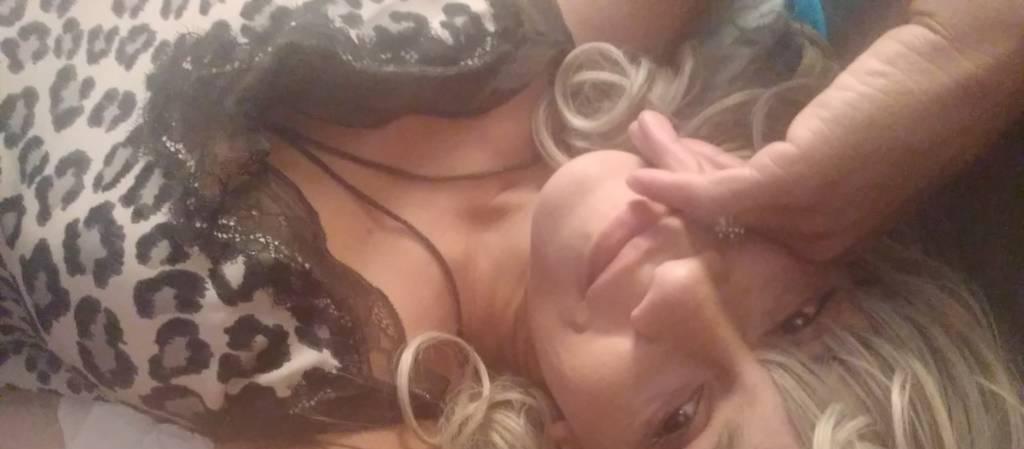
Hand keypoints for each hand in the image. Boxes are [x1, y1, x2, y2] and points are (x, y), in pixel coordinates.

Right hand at [625, 0, 1023, 260]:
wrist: (950, 71)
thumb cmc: (908, 101)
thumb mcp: (843, 150)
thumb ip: (802, 169)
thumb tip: (755, 168)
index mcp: (831, 236)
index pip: (752, 222)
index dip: (708, 192)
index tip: (679, 165)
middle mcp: (815, 243)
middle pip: (726, 216)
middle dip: (681, 177)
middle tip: (648, 142)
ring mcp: (803, 219)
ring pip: (716, 202)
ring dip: (669, 165)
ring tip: (642, 131)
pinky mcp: (791, 188)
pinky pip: (717, 194)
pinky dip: (673, 184)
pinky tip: (642, 173)